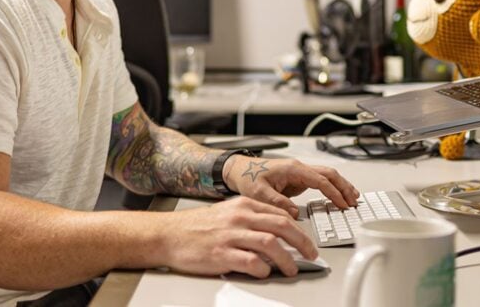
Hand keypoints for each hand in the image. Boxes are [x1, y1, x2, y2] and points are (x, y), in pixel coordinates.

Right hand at [158, 196, 314, 277]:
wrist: (168, 234)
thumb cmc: (196, 226)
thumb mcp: (226, 212)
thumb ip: (250, 218)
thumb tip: (276, 232)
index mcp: (242, 205)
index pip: (280, 214)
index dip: (299, 229)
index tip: (307, 241)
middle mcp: (239, 218)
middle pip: (282, 226)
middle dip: (302, 242)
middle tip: (311, 255)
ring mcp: (231, 236)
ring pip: (271, 244)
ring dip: (287, 259)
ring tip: (291, 269)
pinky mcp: (222, 254)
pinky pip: (251, 262)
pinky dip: (263, 270)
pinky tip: (265, 273)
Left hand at [224, 156, 359, 217]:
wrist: (239, 170)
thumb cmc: (247, 177)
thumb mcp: (259, 193)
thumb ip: (277, 203)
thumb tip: (294, 213)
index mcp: (292, 169)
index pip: (320, 180)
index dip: (334, 192)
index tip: (343, 204)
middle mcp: (298, 168)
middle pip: (329, 174)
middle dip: (344, 187)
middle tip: (354, 202)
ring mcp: (299, 172)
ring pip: (326, 176)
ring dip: (341, 186)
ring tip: (352, 198)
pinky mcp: (297, 179)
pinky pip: (320, 181)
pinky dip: (332, 188)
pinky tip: (338, 196)